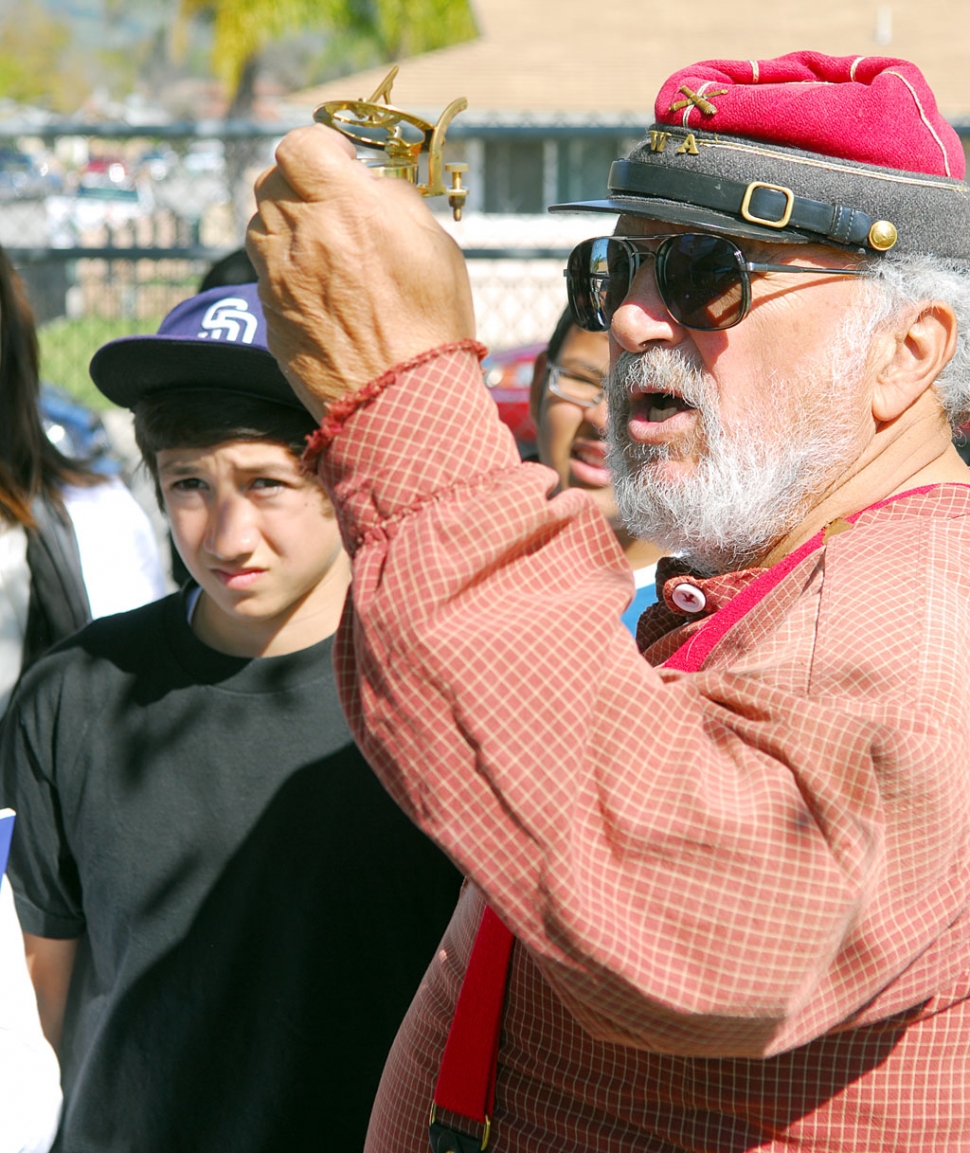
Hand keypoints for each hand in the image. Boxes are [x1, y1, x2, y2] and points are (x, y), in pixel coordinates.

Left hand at [247, 124, 476, 415]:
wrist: (403, 404)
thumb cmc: (431, 325)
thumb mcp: (436, 246)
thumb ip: (396, 202)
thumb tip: (371, 186)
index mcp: (345, 207)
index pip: (301, 144)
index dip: (321, 145)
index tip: (340, 160)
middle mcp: (301, 235)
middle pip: (272, 180)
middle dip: (299, 183)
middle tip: (330, 203)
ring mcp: (278, 278)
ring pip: (261, 225)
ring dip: (287, 226)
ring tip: (324, 249)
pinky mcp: (270, 316)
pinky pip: (267, 275)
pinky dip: (287, 272)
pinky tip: (322, 293)